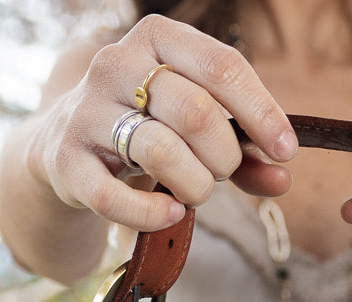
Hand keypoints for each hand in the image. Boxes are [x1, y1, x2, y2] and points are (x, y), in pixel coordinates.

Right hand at [26, 16, 297, 235]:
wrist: (67, 149)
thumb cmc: (147, 130)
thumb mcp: (194, 126)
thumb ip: (242, 150)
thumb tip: (283, 178)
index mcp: (157, 38)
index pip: (222, 67)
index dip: (261, 112)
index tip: (285, 150)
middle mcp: (117, 63)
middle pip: (196, 112)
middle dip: (224, 156)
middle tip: (223, 173)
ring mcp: (87, 110)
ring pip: (161, 152)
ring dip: (196, 185)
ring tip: (197, 192)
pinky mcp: (67, 160)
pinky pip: (116, 197)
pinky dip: (153, 213)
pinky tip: (170, 213)